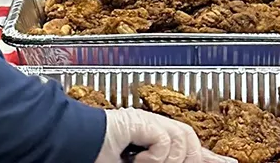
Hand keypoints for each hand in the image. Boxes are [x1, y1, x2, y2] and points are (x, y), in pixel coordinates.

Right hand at [96, 108, 234, 162]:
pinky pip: (164, 141)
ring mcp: (146, 122)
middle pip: (189, 138)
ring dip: (168, 161)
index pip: (188, 148)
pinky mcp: (139, 119)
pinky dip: (154, 157)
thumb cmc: (96, 158)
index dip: (209, 156)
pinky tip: (136, 160)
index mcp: (151, 141)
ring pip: (182, 140)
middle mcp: (152, 128)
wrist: (71, 148)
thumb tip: (191, 160)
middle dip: (194, 156)